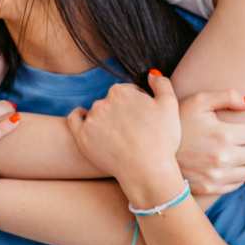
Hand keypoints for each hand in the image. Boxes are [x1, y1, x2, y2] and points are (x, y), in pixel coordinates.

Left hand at [66, 71, 181, 188]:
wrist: (146, 171)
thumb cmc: (161, 140)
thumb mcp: (170, 106)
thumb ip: (161, 83)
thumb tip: (151, 73)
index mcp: (121, 91)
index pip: (126, 91)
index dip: (136, 103)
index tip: (142, 117)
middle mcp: (103, 102)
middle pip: (111, 102)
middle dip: (120, 112)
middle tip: (132, 130)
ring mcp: (91, 120)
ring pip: (96, 113)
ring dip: (104, 119)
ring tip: (118, 137)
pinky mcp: (82, 137)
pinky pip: (74, 119)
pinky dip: (80, 117)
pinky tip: (86, 121)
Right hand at [177, 90, 244, 195]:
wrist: (152, 153)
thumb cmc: (176, 123)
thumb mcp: (198, 101)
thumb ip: (227, 97)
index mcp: (224, 135)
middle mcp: (224, 158)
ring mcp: (218, 175)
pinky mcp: (211, 187)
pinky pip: (237, 183)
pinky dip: (243, 174)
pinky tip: (239, 165)